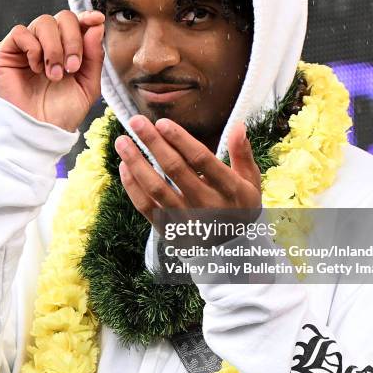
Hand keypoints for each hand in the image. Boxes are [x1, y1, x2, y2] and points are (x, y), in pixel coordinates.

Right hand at [0, 10, 104, 130]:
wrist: (39, 132)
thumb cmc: (62, 113)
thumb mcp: (88, 86)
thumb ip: (94, 57)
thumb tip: (96, 25)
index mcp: (69, 50)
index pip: (77, 22)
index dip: (87, 17)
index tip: (96, 20)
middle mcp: (48, 44)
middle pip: (63, 17)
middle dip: (73, 39)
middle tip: (72, 67)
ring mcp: (27, 47)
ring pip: (43, 22)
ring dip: (54, 48)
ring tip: (54, 74)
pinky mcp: (6, 52)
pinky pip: (21, 32)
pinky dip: (33, 48)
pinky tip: (36, 69)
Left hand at [115, 115, 260, 224]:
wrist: (232, 251)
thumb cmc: (239, 206)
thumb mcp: (250, 182)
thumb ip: (242, 153)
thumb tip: (238, 125)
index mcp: (230, 190)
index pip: (201, 160)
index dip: (180, 139)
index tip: (162, 123)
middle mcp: (207, 205)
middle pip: (175, 170)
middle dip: (153, 143)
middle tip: (136, 122)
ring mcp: (186, 220)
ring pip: (156, 188)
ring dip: (136, 162)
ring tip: (122, 142)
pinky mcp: (170, 231)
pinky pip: (146, 207)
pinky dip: (132, 186)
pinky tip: (124, 167)